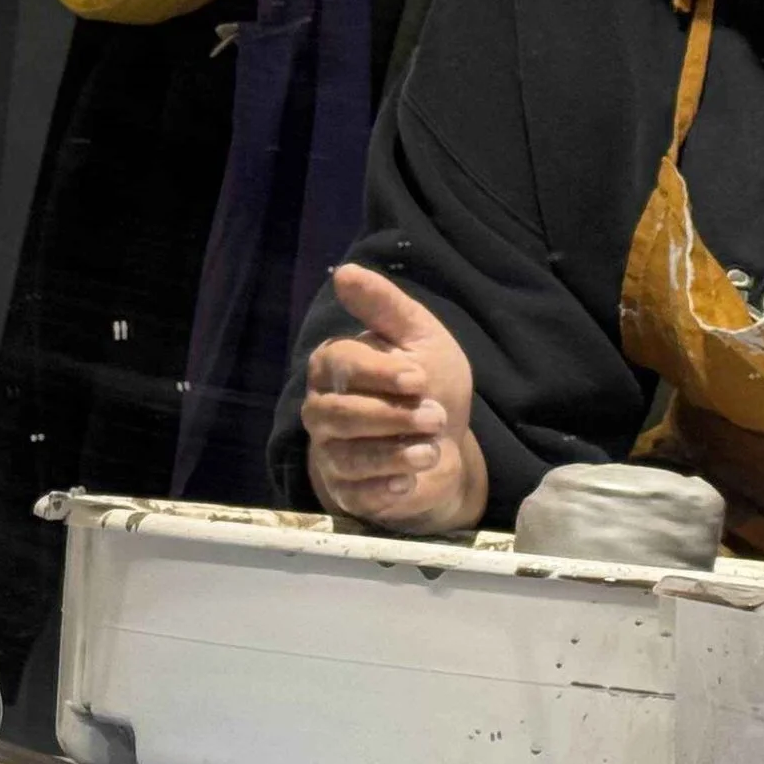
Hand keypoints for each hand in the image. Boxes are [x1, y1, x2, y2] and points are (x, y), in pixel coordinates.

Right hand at [302, 263, 487, 534]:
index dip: (379, 372)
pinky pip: (355, 492)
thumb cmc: (425, 384)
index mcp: (333, 364)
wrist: (441, 443)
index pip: (341, 364)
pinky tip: (410, 479)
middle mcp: (321, 407)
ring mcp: (330, 451)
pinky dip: (384, 486)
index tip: (418, 377)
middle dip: (390, 415)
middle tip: (435, 415)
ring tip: (431, 448)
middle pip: (338, 413)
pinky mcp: (347, 490)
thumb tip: (343, 272)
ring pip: (347, 454)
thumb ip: (384, 305)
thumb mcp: (418, 337)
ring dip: (392, 452)